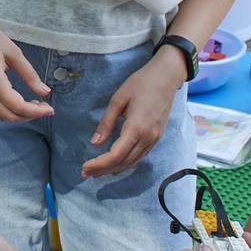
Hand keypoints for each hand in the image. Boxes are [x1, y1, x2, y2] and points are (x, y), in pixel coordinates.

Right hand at [0, 14, 52, 121]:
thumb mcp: (14, 53)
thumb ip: (30, 74)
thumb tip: (45, 91)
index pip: (18, 107)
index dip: (37, 111)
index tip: (51, 108)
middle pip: (9, 116)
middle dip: (29, 115)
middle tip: (44, 106)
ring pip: (0, 116)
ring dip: (18, 115)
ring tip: (32, 105)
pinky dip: (6, 111)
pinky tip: (16, 102)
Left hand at [82, 50, 182, 177]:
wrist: (166, 77)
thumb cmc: (141, 83)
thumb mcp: (118, 100)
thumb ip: (106, 123)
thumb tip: (94, 143)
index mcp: (136, 128)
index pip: (115, 155)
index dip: (99, 164)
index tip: (84, 167)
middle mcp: (147, 138)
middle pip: (123, 162)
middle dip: (103, 170)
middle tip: (86, 173)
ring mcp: (154, 139)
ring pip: (132, 162)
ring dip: (114, 169)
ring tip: (96, 172)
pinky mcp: (157, 137)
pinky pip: (140, 156)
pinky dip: (126, 163)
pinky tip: (116, 166)